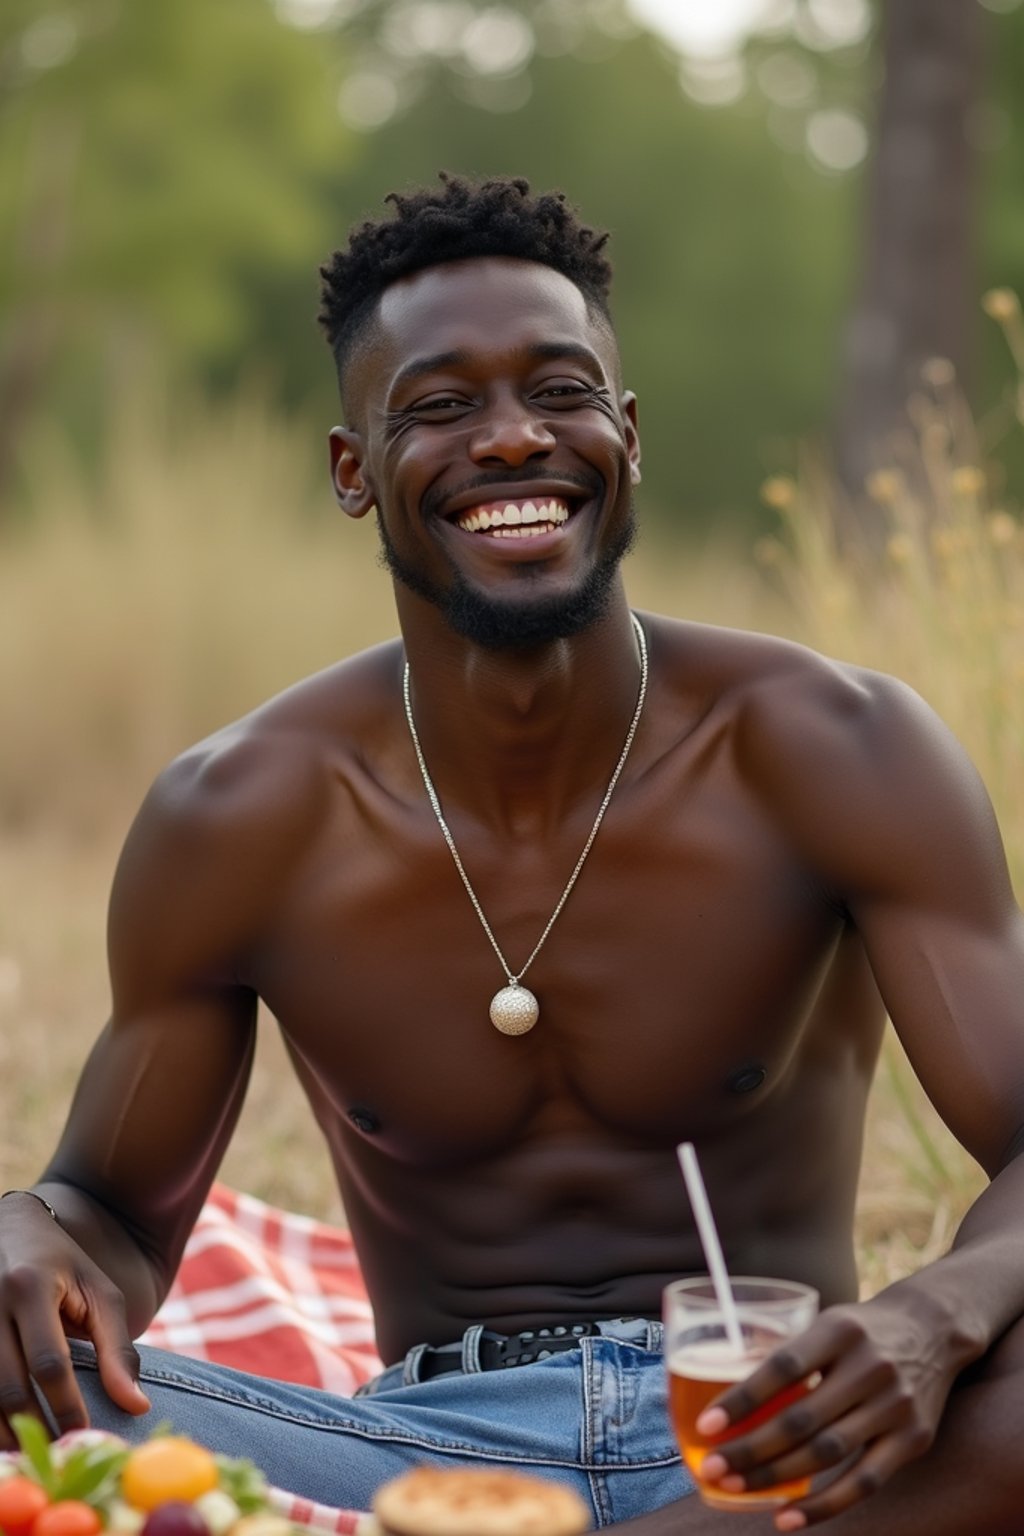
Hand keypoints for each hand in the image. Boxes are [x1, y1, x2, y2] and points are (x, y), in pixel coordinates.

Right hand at [0, 1192, 149, 1443]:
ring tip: (28, 1452)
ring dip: (3, 1430)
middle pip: (8, 1385)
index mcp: (33, 1288)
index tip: (82, 1435)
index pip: (48, 1362)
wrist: (12, 1226)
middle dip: (33, 1426)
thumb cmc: (66, 1265)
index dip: (65, 1405)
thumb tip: (137, 1407)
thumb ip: (118, 1350)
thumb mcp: (101, 1295)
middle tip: (56, 1454)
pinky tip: (5, 1430)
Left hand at [695, 1294, 967, 1528]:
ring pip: (827, 1454)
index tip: (706, 1425)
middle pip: (801, 1419)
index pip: (783, 1367)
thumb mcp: (827, 1324)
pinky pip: (864, 1482)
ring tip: (736, 1488)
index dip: (742, 1399)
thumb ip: (789, 1355)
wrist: (933, 1329)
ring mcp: (895, 1405)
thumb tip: (727, 1399)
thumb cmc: (861, 1331)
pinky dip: (824, 1506)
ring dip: (776, 1478)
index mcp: (839, 1329)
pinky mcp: (914, 1439)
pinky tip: (787, 1518)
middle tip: (713, 1468)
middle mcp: (870, 1366)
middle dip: (751, 1449)